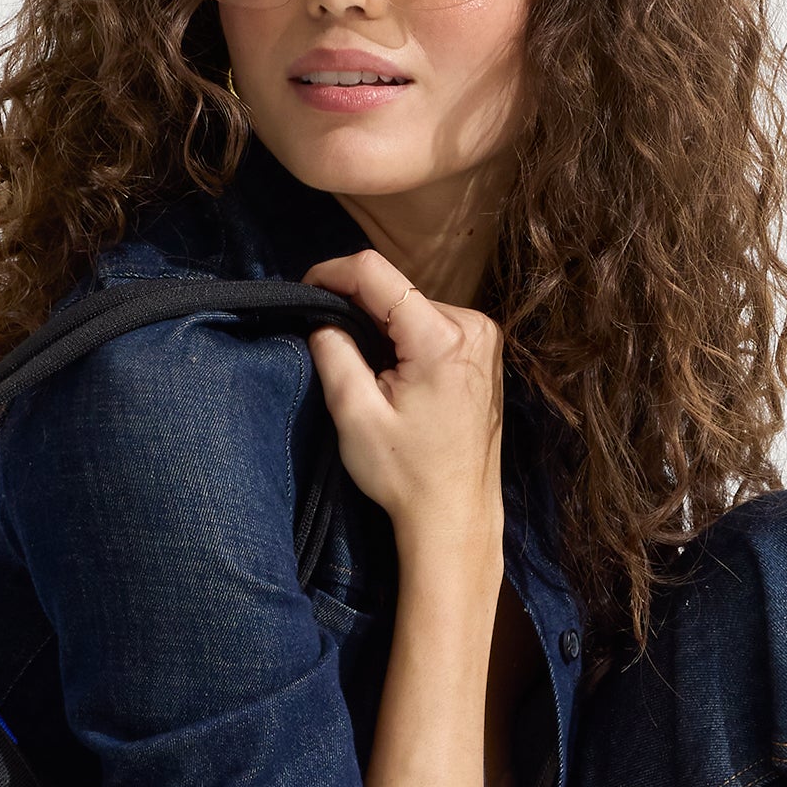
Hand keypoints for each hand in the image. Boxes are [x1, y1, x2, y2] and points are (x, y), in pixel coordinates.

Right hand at [302, 250, 503, 547]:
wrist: (455, 513)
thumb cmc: (405, 473)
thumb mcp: (354, 415)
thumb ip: (334, 354)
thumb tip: (321, 320)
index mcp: (440, 337)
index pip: (375, 273)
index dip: (330, 273)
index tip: (303, 293)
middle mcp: (471, 325)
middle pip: (395, 289)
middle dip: (355, 306)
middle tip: (327, 342)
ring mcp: (483, 337)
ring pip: (412, 305)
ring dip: (379, 325)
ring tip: (362, 367)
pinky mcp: (484, 350)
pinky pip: (431, 324)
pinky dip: (402, 337)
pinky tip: (392, 372)